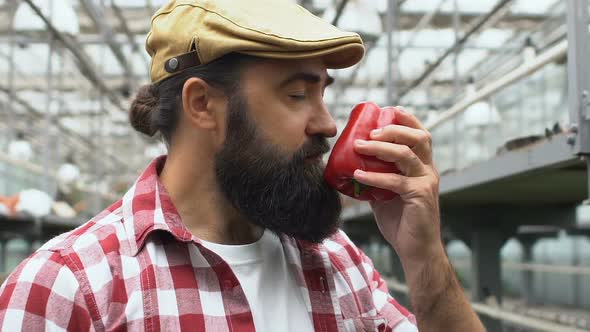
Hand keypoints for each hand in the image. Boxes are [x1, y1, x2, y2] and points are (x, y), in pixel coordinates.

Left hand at [352, 107, 442, 263]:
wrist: (416, 250)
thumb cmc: (402, 222)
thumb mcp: (386, 195)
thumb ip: (376, 178)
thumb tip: (351, 166)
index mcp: (423, 167)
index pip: (421, 135)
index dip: (408, 120)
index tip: (390, 110)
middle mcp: (428, 171)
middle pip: (418, 138)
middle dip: (394, 129)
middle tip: (370, 131)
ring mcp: (426, 183)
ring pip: (406, 155)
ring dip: (381, 148)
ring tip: (359, 146)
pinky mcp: (420, 197)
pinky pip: (395, 181)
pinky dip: (375, 176)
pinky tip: (358, 174)